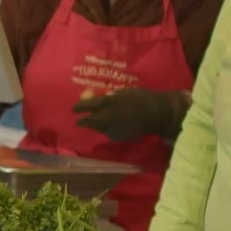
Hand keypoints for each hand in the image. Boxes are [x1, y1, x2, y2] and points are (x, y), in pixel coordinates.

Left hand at [72, 88, 190, 142]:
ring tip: (98, 123)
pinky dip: (109, 130)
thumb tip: (96, 100)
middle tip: (79, 122)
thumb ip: (109, 98)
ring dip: (97, 126)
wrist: (158, 113)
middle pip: (90, 121)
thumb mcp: (123, 93)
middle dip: (84, 122)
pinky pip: (110, 133)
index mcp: (109, 103)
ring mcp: (114, 128)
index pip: (88, 106)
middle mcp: (108, 117)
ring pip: (99, 128)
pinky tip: (113, 126)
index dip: (79, 108)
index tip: (73, 110)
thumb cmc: (141, 98)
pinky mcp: (120, 137)